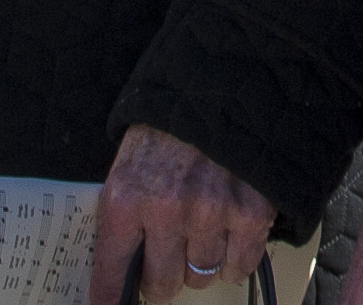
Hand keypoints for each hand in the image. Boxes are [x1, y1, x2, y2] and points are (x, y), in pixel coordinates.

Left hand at [91, 125, 273, 301]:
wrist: (225, 78)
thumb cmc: (173, 122)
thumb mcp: (131, 159)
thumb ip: (126, 211)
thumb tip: (120, 265)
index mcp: (126, 196)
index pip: (112, 271)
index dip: (111, 297)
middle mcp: (166, 209)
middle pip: (162, 285)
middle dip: (164, 274)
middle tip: (170, 250)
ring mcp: (210, 212)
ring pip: (202, 277)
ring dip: (202, 259)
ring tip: (203, 224)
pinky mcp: (251, 212)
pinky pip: (239, 266)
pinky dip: (236, 255)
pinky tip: (229, 227)